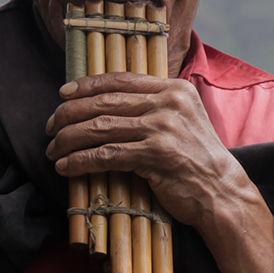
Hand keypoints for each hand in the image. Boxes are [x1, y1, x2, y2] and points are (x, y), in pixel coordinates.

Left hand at [45, 72, 259, 234]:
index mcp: (175, 89)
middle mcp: (169, 103)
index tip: (63, 94)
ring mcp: (164, 128)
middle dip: (70, 114)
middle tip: (51, 127)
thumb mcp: (184, 121)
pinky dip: (80, 161)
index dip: (86, 85)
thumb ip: (156, 107)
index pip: (121, 79)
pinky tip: (66, 166)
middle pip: (105, 101)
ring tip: (53, 149)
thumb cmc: (200, 161)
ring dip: (69, 139)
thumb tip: (111, 105)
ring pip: (101, 127)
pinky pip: (107, 154)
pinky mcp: (156, 155)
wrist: (222, 192)